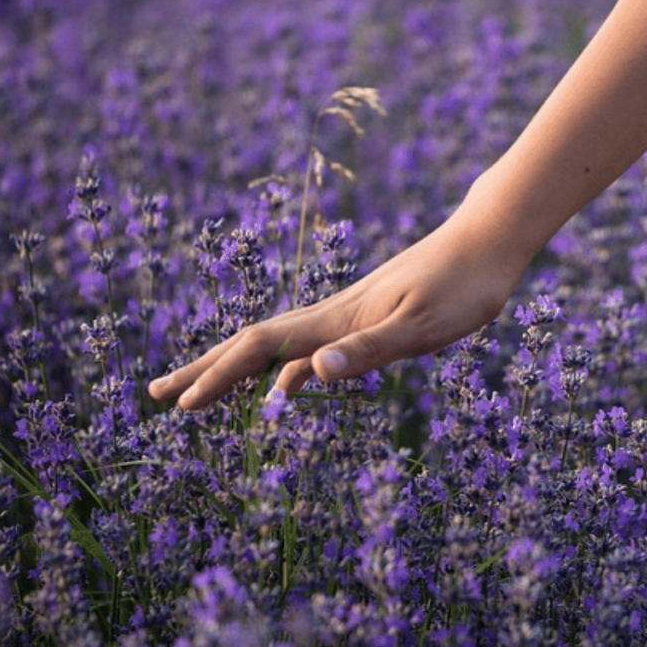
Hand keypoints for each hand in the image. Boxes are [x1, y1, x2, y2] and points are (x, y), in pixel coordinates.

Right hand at [147, 209, 526, 410]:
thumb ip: (369, 351)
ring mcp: (349, 314)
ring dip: (236, 370)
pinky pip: (310, 349)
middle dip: (205, 371)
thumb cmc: (465, 284)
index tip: (182, 407)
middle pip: (253, 345)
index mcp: (338, 319)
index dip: (218, 376)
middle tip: (157, 396)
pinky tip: (284, 388)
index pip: (260, 349)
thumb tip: (310, 375)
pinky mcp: (370, 316)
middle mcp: (333, 314)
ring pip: (277, 347)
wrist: (489, 239)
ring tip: (202, 395)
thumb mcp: (424, 327)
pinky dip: (284, 371)